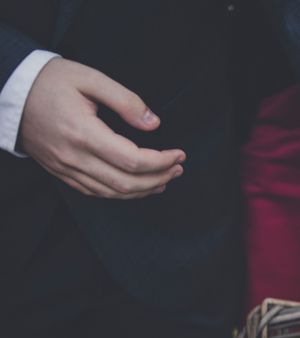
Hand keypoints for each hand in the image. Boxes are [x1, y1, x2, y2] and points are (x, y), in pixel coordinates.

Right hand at [19, 58, 185, 198]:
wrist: (11, 92)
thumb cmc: (50, 81)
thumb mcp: (90, 78)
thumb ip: (125, 100)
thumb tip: (154, 124)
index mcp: (83, 133)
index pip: (133, 161)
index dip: (162, 161)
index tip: (179, 154)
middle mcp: (75, 157)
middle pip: (127, 183)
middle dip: (159, 178)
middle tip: (178, 168)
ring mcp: (67, 169)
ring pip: (113, 193)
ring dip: (144, 190)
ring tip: (166, 179)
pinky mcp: (63, 173)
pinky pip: (97, 193)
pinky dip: (123, 193)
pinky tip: (139, 187)